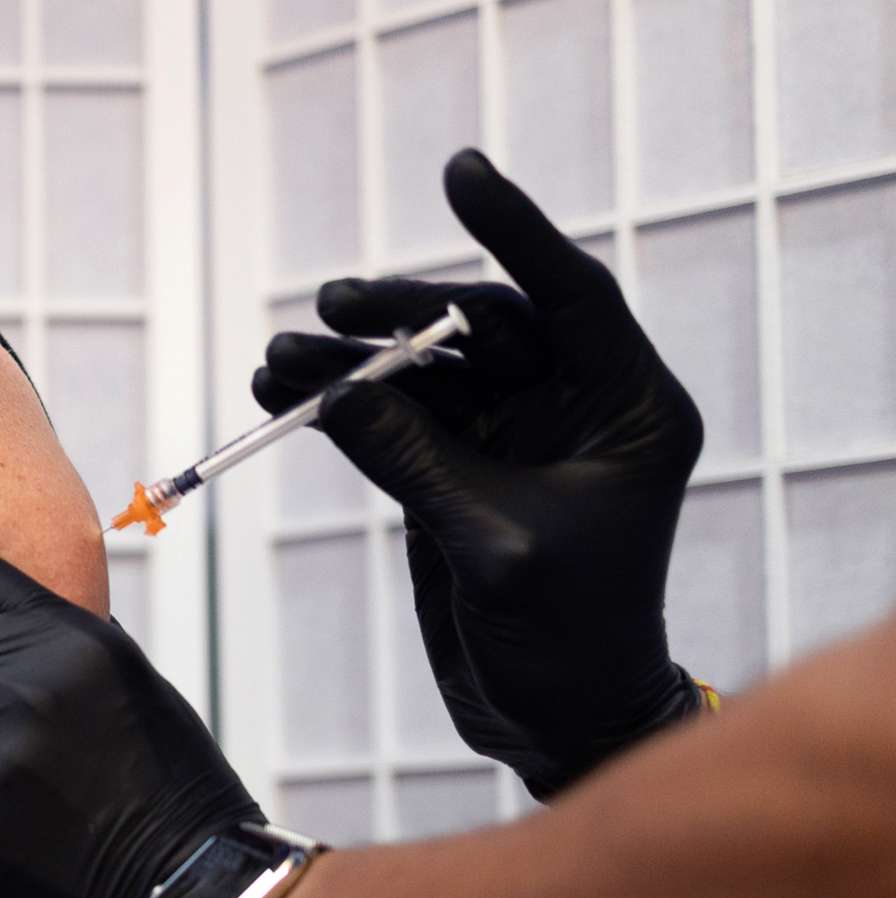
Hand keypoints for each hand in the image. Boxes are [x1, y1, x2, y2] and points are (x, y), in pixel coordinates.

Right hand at [253, 147, 705, 799]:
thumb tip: (335, 393)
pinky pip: (395, 420)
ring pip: (426, 371)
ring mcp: (513, 435)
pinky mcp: (459, 470)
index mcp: (628, 407)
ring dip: (351, 364)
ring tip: (276, 362)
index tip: (460, 174)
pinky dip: (341, 408)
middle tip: (326, 306)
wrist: (554, 716)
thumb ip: (417, 463)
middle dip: (398, 313)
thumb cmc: (563, 636)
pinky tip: (283, 394)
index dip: (515, 230)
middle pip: (481, 325)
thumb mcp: (490, 542)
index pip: (569, 293)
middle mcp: (576, 405)